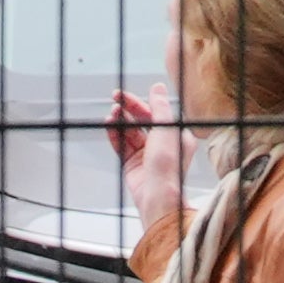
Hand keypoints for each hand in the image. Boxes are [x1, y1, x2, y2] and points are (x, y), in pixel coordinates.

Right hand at [111, 84, 183, 232]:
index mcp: (175, 135)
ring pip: (129, 132)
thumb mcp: (166, 130)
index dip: (140, 103)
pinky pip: (121, 145)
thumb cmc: (167, 164)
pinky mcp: (132, 164)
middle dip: (128, 110)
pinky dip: (114, 135)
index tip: (125, 95)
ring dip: (119, 122)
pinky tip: (108, 125)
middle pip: (141, 121)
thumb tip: (157, 87)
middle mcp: (161, 143)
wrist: (157, 194)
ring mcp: (146, 154)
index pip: (156, 113)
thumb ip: (160, 107)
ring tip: (111, 114)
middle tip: (114, 98)